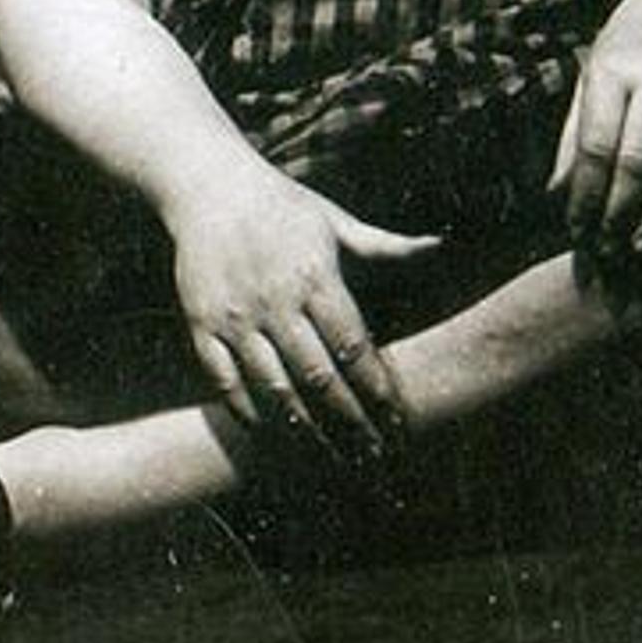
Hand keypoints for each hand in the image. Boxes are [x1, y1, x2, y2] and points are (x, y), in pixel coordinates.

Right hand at [163, 162, 436, 454]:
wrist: (208, 184)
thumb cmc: (282, 206)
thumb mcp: (335, 221)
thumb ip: (386, 246)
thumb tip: (440, 245)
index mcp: (315, 275)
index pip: (354, 347)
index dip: (377, 391)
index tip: (397, 424)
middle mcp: (276, 300)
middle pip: (319, 378)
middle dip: (350, 423)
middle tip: (372, 458)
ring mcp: (236, 316)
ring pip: (274, 389)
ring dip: (305, 429)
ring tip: (331, 457)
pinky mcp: (202, 325)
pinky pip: (226, 382)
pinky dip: (249, 412)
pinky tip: (272, 432)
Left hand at [553, 0, 641, 266]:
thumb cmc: (639, 42)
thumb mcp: (598, 70)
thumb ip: (577, 131)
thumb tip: (554, 193)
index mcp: (611, 67)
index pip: (594, 145)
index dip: (585, 195)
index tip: (578, 233)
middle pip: (636, 158)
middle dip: (620, 213)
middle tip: (611, 250)